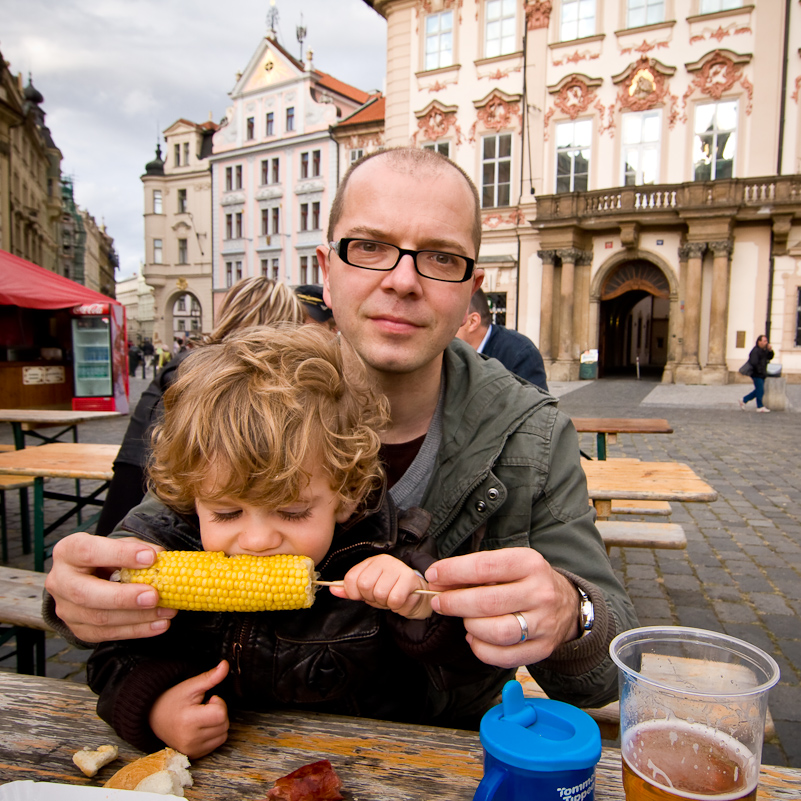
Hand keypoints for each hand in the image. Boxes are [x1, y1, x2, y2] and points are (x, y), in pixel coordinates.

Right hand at [45, 532, 176, 642]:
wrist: (90, 577)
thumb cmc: (108, 556)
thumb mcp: (120, 544)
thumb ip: (138, 548)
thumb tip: (161, 557)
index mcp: (68, 551)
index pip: (89, 552)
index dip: (120, 555)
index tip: (151, 558)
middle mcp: (60, 581)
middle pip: (86, 594)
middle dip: (123, 597)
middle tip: (154, 596)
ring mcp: (67, 609)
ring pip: (99, 618)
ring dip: (137, 617)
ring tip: (166, 611)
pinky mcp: (79, 629)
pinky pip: (107, 634)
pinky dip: (137, 630)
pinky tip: (159, 625)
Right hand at [149, 660, 229, 758]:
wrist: (153, 718)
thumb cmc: (172, 700)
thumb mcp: (190, 686)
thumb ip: (210, 677)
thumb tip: (225, 665)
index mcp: (189, 721)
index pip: (221, 714)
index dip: (219, 703)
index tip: (209, 700)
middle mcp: (190, 739)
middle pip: (224, 724)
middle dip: (219, 712)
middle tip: (203, 707)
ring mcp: (192, 749)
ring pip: (223, 734)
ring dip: (218, 724)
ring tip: (201, 717)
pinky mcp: (194, 755)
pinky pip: (216, 744)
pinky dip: (213, 734)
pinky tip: (201, 727)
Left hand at [329, 554, 432, 618]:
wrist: (418, 595)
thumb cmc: (391, 591)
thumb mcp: (368, 590)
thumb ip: (350, 590)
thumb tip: (332, 589)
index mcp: (371, 562)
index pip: (351, 578)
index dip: (354, 593)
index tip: (364, 595)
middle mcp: (384, 561)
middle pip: (364, 586)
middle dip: (371, 598)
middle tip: (381, 597)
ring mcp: (398, 568)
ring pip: (379, 593)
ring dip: (385, 603)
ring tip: (392, 598)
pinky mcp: (410, 579)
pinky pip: (394, 599)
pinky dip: (396, 606)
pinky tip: (401, 600)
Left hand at [424, 548, 578, 668]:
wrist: (568, 605)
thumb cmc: (527, 581)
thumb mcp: (509, 564)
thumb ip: (477, 571)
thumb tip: (439, 580)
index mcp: (529, 563)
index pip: (485, 566)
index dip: (454, 572)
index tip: (434, 576)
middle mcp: (540, 593)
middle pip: (487, 602)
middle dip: (454, 602)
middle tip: (439, 602)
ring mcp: (543, 623)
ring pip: (496, 632)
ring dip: (470, 626)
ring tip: (465, 619)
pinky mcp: (542, 648)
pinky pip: (504, 656)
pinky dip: (481, 649)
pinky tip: (475, 638)